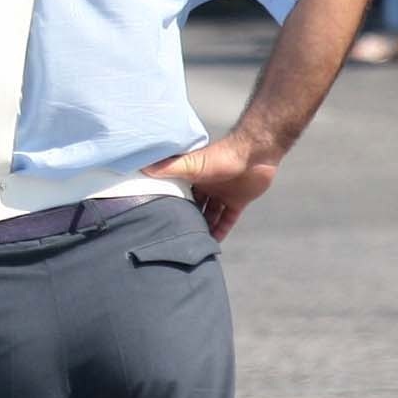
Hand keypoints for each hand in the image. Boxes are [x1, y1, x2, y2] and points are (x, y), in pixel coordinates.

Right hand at [144, 135, 276, 240]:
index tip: (161, 219)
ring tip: (194, 243)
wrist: (255, 153)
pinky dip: (222, 230)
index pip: (179, 193)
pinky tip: (215, 242)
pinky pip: (228, 219)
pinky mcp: (239, 201)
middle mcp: (207, 186)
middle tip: (177, 236)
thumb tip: (141, 167)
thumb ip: (169, 168)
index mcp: (194, 177)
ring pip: (211, 215)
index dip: (171, 205)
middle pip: (195, 206)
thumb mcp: (191, 164)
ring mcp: (223, 194)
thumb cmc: (221, 156)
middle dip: (188, 219)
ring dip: (205, 227)